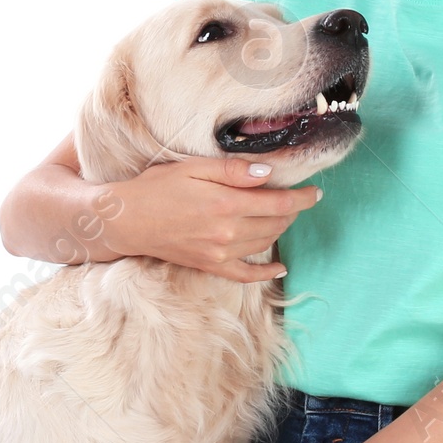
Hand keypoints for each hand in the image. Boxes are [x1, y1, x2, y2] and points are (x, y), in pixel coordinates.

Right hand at [99, 157, 320, 283]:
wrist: (127, 220)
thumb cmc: (157, 187)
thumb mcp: (194, 168)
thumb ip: (233, 171)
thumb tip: (268, 174)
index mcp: (227, 204)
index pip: (279, 202)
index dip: (302, 197)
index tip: (315, 192)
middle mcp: (228, 232)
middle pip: (276, 223)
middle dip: (293, 211)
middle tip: (298, 199)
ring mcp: (220, 253)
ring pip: (265, 243)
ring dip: (281, 230)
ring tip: (285, 216)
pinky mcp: (210, 265)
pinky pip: (245, 274)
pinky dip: (265, 272)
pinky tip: (279, 267)